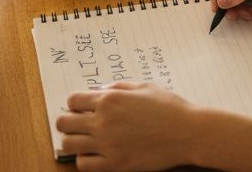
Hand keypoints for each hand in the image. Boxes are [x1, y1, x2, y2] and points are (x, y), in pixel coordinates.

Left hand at [56, 83, 205, 170]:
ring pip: (68, 144)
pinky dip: (84, 159)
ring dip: (73, 141)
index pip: (72, 101)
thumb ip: (118, 87)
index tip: (82, 108)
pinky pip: (83, 164)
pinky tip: (95, 154)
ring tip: (85, 140)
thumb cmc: (169, 107)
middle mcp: (103, 121)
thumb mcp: (144, 86)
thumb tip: (100, 91)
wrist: (188, 132)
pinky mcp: (114, 164)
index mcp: (110, 99)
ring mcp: (107, 144)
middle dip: (69, 122)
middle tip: (79, 124)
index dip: (75, 104)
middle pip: (64, 123)